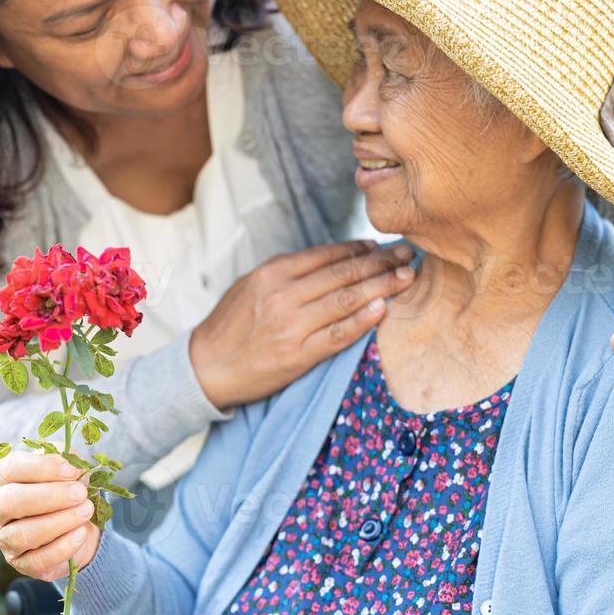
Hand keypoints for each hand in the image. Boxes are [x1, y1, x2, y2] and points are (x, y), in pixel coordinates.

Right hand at [0, 452, 99, 581]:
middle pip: (10, 502)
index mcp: (2, 476)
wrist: (75, 526)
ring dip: (58, 522)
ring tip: (86, 511)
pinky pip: (37, 560)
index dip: (43, 468)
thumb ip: (69, 461)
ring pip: (22, 534)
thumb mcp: (66, 469)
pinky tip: (81, 534)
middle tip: (80, 493)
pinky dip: (62, 547)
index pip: (12, 468)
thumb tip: (74, 466)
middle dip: (49, 497)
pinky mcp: (21, 563)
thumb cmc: (65, 490)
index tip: (72, 470)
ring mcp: (5, 538)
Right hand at [190, 240, 416, 409]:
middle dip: (381, 262)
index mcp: (272, 274)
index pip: (327, 255)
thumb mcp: (251, 286)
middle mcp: (283, 295)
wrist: (206, 367)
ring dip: (382, 286)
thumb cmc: (230, 326)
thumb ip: (287, 273)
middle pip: (343, 274)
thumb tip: (330, 261)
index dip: (359, 249)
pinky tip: (384, 308)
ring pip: (347, 300)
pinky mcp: (299, 355)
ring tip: (407, 277)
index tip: (381, 247)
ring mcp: (292, 326)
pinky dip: (363, 320)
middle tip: (408, 255)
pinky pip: (339, 335)